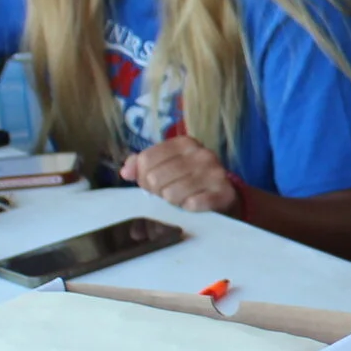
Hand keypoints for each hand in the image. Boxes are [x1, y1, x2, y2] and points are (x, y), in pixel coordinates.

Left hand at [120, 135, 240, 213]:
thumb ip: (142, 165)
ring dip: (172, 201)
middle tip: (167, 193)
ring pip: (171, 194)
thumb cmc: (188, 179)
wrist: (224, 194)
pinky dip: (188, 208)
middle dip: (157, 191)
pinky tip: (193, 205)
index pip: (146, 160)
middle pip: (155, 177)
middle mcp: (201, 153)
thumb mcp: (166, 165)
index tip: (152, 183)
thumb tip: (126, 172)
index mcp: (184, 143)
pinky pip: (192, 204)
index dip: (143, 176)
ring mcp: (215, 173)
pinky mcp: (224, 193)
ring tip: (180, 199)